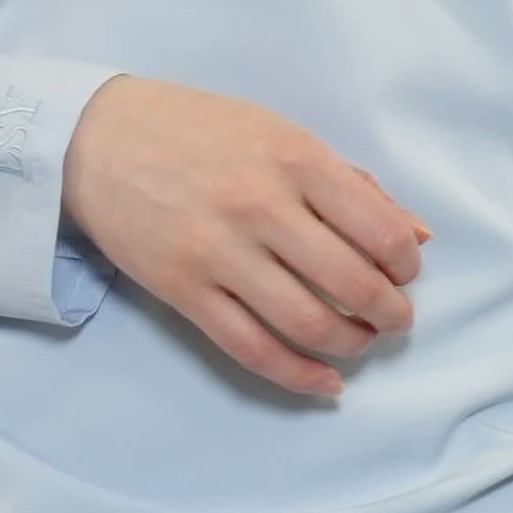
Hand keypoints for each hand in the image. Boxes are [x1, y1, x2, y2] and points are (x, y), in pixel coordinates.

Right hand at [61, 73, 428, 400]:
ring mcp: (220, 254)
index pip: (380, 230)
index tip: (405, 272)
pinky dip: (299, 376)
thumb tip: (416, 235)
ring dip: (351, 346)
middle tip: (394, 319)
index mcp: (295, 160)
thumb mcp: (278, 133)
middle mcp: (261, 207)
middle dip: (389, 314)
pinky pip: (253, 350)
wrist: (96, 138)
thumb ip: (349, 182)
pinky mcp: (184, 291)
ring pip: (308, 324)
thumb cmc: (195, 130)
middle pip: (352, 285)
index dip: (406, 265)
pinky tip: (325, 382)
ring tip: (361, 342)